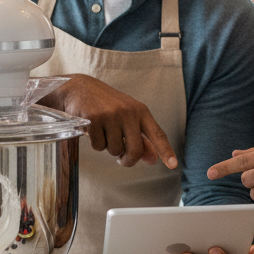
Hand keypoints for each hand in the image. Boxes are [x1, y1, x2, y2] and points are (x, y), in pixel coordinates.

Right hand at [41, 75, 176, 167]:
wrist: (79, 88)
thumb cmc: (106, 105)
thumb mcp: (127, 117)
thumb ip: (141, 138)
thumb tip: (152, 159)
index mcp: (140, 111)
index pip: (157, 133)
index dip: (166, 150)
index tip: (174, 165)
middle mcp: (128, 112)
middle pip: (135, 150)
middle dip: (127, 160)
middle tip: (122, 160)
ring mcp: (111, 115)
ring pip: (114, 150)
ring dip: (108, 148)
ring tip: (103, 132)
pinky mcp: (94, 119)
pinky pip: (98, 146)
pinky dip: (95, 143)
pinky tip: (92, 129)